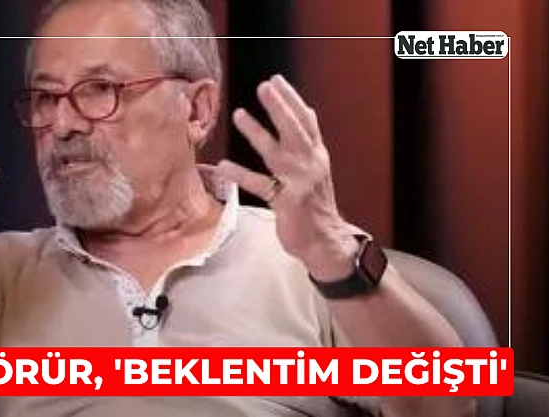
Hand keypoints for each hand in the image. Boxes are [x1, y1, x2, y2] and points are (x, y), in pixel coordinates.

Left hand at [216, 75, 358, 280]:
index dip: (292, 99)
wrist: (325, 239)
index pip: (306, 121)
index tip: (277, 80)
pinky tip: (224, 165)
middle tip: (264, 86)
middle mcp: (310, 164)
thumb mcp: (316, 167)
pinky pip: (260, 185)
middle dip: (279, 107)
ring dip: (257, 132)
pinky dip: (241, 174)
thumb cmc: (315, 203)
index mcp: (316, 155)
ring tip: (238, 114)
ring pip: (276, 153)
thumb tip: (306, 110)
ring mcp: (299, 183)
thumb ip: (308, 141)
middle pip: (294, 130)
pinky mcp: (286, 202)